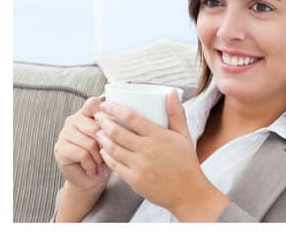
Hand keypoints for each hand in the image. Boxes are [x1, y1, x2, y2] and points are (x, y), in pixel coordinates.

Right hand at [54, 96, 108, 192]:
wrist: (89, 181)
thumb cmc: (102, 159)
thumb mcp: (110, 140)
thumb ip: (111, 127)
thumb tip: (121, 120)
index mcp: (85, 114)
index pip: (93, 103)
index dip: (104, 113)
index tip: (112, 129)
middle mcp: (73, 120)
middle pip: (95, 126)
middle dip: (106, 146)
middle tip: (108, 158)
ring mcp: (65, 134)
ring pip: (90, 142)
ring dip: (99, 159)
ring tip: (101, 167)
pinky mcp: (61, 149)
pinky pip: (82, 154)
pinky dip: (91, 166)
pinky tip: (92, 171)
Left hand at [96, 91, 227, 221]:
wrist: (188, 194)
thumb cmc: (186, 163)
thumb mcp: (184, 135)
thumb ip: (176, 113)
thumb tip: (172, 91)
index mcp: (158, 136)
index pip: (131, 117)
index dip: (115, 109)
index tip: (106, 104)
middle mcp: (147, 150)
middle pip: (117, 132)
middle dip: (104, 122)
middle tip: (97, 116)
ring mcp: (139, 166)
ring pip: (113, 148)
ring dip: (102, 138)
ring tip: (98, 131)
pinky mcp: (135, 181)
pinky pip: (115, 166)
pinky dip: (107, 157)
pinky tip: (104, 150)